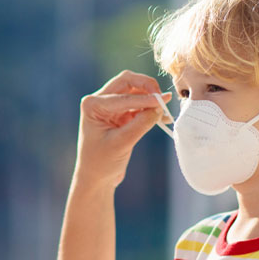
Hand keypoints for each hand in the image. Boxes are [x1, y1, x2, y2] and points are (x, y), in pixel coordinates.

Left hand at [75, 70, 171, 186]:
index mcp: (93, 105)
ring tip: (165, 110)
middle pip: (127, 81)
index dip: (144, 99)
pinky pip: (138, 104)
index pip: (123, 96)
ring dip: (150, 98)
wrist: (96, 178)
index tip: (162, 103)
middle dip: (147, 87)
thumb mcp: (122, 143)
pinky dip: (150, 108)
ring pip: (134, 91)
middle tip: (163, 97)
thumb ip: (141, 124)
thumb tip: (159, 107)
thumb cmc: (101, 162)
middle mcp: (99, 100)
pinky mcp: (120, 114)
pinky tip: (163, 117)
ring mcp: (110, 106)